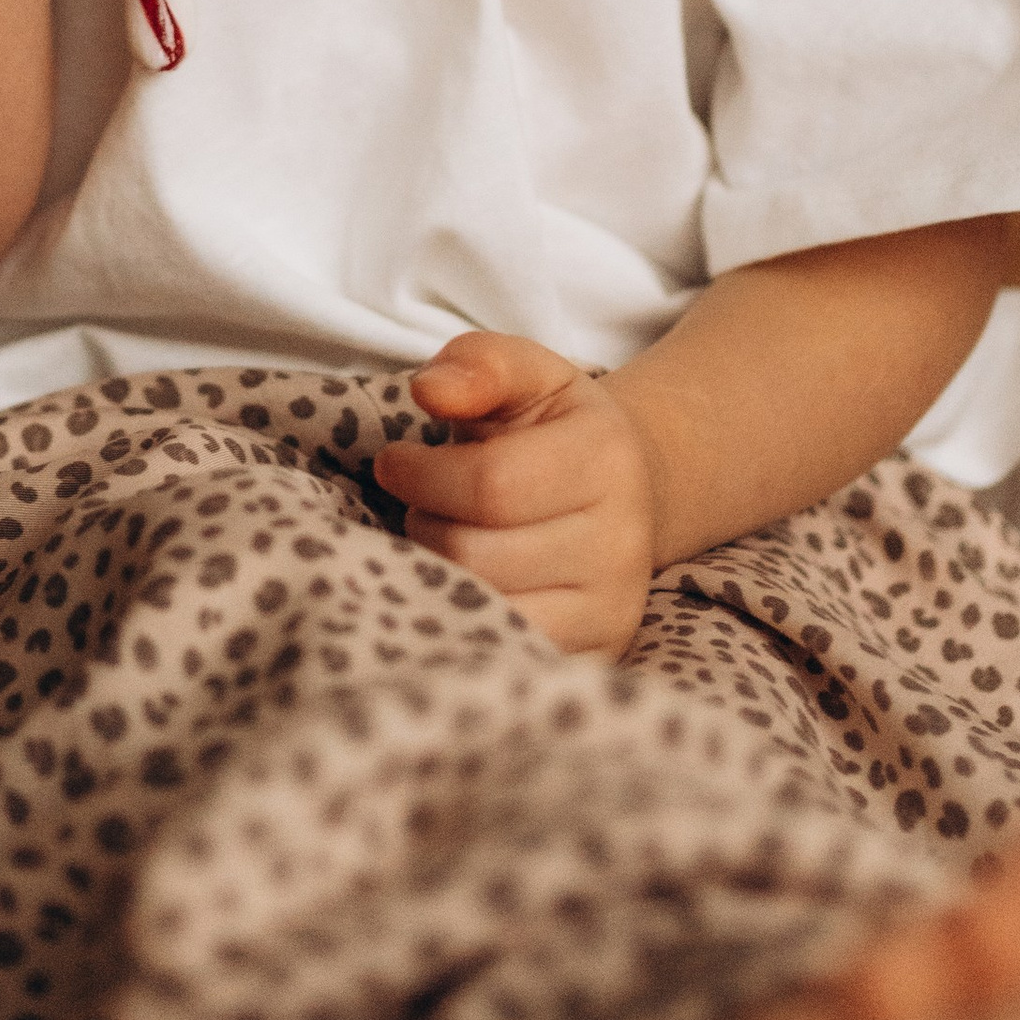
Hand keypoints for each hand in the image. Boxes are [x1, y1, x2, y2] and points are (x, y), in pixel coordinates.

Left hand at [372, 331, 658, 657]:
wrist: (623, 494)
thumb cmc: (550, 429)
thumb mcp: (523, 373)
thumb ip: (477, 364)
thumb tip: (430, 391)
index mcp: (606, 457)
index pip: (489, 485)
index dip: (421, 473)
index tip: (395, 461)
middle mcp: (623, 541)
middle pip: (475, 554)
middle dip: (426, 524)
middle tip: (425, 506)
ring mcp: (612, 608)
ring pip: (483, 610)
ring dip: (439, 574)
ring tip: (448, 541)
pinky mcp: (595, 655)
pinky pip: (504, 655)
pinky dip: (463, 622)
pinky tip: (459, 588)